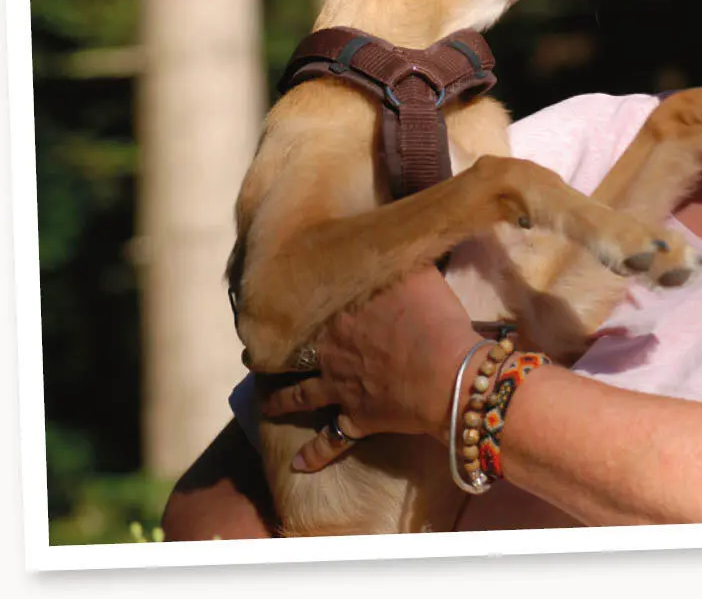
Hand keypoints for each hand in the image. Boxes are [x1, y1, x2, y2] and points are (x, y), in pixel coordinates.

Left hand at [259, 265, 482, 472]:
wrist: (449, 374)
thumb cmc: (436, 319)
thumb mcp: (419, 273)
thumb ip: (398, 258)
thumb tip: (390, 236)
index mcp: (341, 315)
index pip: (309, 308)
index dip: (294, 306)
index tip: (278, 302)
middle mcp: (331, 352)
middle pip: (294, 351)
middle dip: (273, 353)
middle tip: (252, 354)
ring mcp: (340, 389)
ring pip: (300, 396)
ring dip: (280, 401)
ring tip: (265, 404)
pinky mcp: (357, 420)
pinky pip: (330, 441)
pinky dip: (314, 454)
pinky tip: (299, 465)